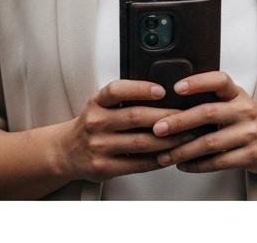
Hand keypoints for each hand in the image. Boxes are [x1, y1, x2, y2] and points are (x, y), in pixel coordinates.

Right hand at [57, 80, 190, 182]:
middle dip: (168, 117)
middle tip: (190, 116)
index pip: (117, 90)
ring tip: (188, 136)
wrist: (66, 151)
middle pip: (136, 117)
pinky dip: (158, 159)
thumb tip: (168, 94)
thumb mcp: (102, 105)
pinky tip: (170, 154)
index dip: (141, 89)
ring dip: (169, 140)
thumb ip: (126, 98)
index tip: (162, 90)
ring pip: (141, 142)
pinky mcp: (103, 167)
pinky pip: (137, 164)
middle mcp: (96, 122)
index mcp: (97, 102)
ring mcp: (99, 146)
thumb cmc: (94, 124)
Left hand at [150, 71, 256, 174]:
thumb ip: (211, 100)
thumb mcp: (235, 103)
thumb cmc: (247, 120)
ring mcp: (249, 133)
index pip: (219, 81)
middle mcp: (245, 110)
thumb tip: (170, 105)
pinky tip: (184, 165)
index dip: (198, 82)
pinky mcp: (250, 155)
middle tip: (159, 128)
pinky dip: (197, 165)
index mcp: (237, 94)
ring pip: (209, 142)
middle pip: (208, 113)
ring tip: (164, 155)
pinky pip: (217, 162)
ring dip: (182, 150)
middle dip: (179, 121)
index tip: (177, 88)